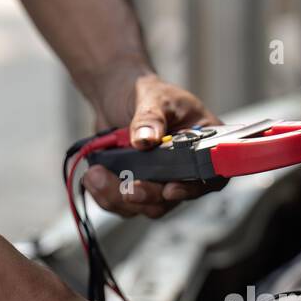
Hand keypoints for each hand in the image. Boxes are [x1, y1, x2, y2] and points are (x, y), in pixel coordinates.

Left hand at [82, 71, 225, 217]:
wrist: (121, 97)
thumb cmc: (150, 93)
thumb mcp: (154, 97)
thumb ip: (151, 117)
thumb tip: (146, 140)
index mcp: (203, 146)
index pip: (208, 177)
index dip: (191, 189)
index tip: (170, 190)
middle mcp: (185, 170)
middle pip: (173, 199)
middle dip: (147, 196)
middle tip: (126, 189)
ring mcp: (161, 182)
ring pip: (146, 206)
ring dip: (119, 198)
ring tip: (95, 176)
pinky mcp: (138, 188)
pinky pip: (124, 205)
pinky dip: (106, 196)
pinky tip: (92, 178)